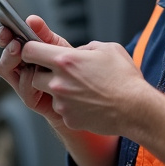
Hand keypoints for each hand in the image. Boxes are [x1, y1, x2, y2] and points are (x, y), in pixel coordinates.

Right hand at [0, 15, 71, 123]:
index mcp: (25, 52)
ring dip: (16, 63)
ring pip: (7, 72)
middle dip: (7, 50)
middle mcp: (20, 68)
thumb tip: (31, 20)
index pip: (6, 41)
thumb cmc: (71, 69)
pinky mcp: (31, 99)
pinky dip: (31, 79)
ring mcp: (23, 84)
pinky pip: (24, 89)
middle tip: (16, 45)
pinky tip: (43, 75)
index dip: (2, 35)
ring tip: (30, 58)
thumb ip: (44, 34)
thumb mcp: (59, 47)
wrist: (85, 91)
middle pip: (3, 58)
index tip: (6, 31)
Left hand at [0, 16, 123, 165]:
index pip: (29, 51)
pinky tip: (87, 102)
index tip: (35, 51)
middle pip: (33, 76)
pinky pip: (62, 110)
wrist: (135, 108)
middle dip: (42, 73)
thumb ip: (85, 47)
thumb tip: (77, 51)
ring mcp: (62, 103)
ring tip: (79, 88)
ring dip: (57, 90)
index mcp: (65, 60)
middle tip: (61, 73)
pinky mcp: (68, 119)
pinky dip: (70, 106)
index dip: (30, 49)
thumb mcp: (107, 48)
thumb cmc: (124, 77)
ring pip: (48, 94)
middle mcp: (59, 82)